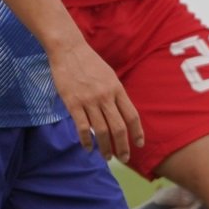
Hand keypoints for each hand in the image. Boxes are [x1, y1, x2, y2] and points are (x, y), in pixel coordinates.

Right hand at [47, 38, 142, 162]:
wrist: (69, 50)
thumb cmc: (89, 63)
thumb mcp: (109, 76)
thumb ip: (115, 94)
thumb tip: (121, 115)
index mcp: (117, 88)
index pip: (132, 115)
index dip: (137, 133)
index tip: (139, 145)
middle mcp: (105, 96)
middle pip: (119, 128)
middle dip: (123, 147)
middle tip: (124, 158)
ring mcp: (89, 100)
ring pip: (101, 131)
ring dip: (105, 148)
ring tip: (107, 157)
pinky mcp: (73, 103)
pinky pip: (82, 127)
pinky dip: (86, 141)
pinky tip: (88, 148)